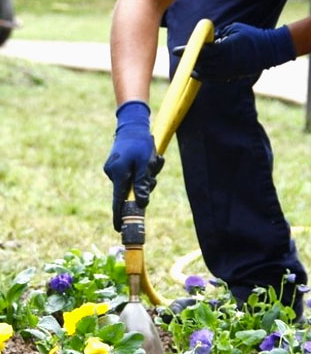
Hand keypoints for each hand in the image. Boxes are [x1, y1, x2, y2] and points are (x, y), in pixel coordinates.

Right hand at [103, 101, 164, 230]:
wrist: (132, 124)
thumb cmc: (140, 143)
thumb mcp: (145, 163)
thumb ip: (143, 183)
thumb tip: (141, 203)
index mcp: (119, 174)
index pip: (118, 201)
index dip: (120, 216)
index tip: (120, 229)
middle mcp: (113, 173)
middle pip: (130, 191)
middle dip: (145, 185)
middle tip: (153, 169)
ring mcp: (113, 169)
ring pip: (133, 182)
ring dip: (146, 175)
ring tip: (153, 159)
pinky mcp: (117, 165)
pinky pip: (131, 174)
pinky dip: (141, 170)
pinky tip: (148, 157)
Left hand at [173, 22, 295, 81]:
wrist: (268, 50)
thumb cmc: (251, 35)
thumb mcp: (234, 28)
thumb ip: (220, 34)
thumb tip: (209, 39)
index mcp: (225, 47)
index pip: (202, 50)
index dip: (188, 51)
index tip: (176, 51)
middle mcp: (225, 60)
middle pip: (202, 62)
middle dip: (190, 60)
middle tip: (180, 58)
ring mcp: (229, 69)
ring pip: (207, 73)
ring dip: (196, 70)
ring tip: (189, 68)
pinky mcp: (233, 75)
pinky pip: (216, 78)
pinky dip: (206, 77)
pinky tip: (198, 75)